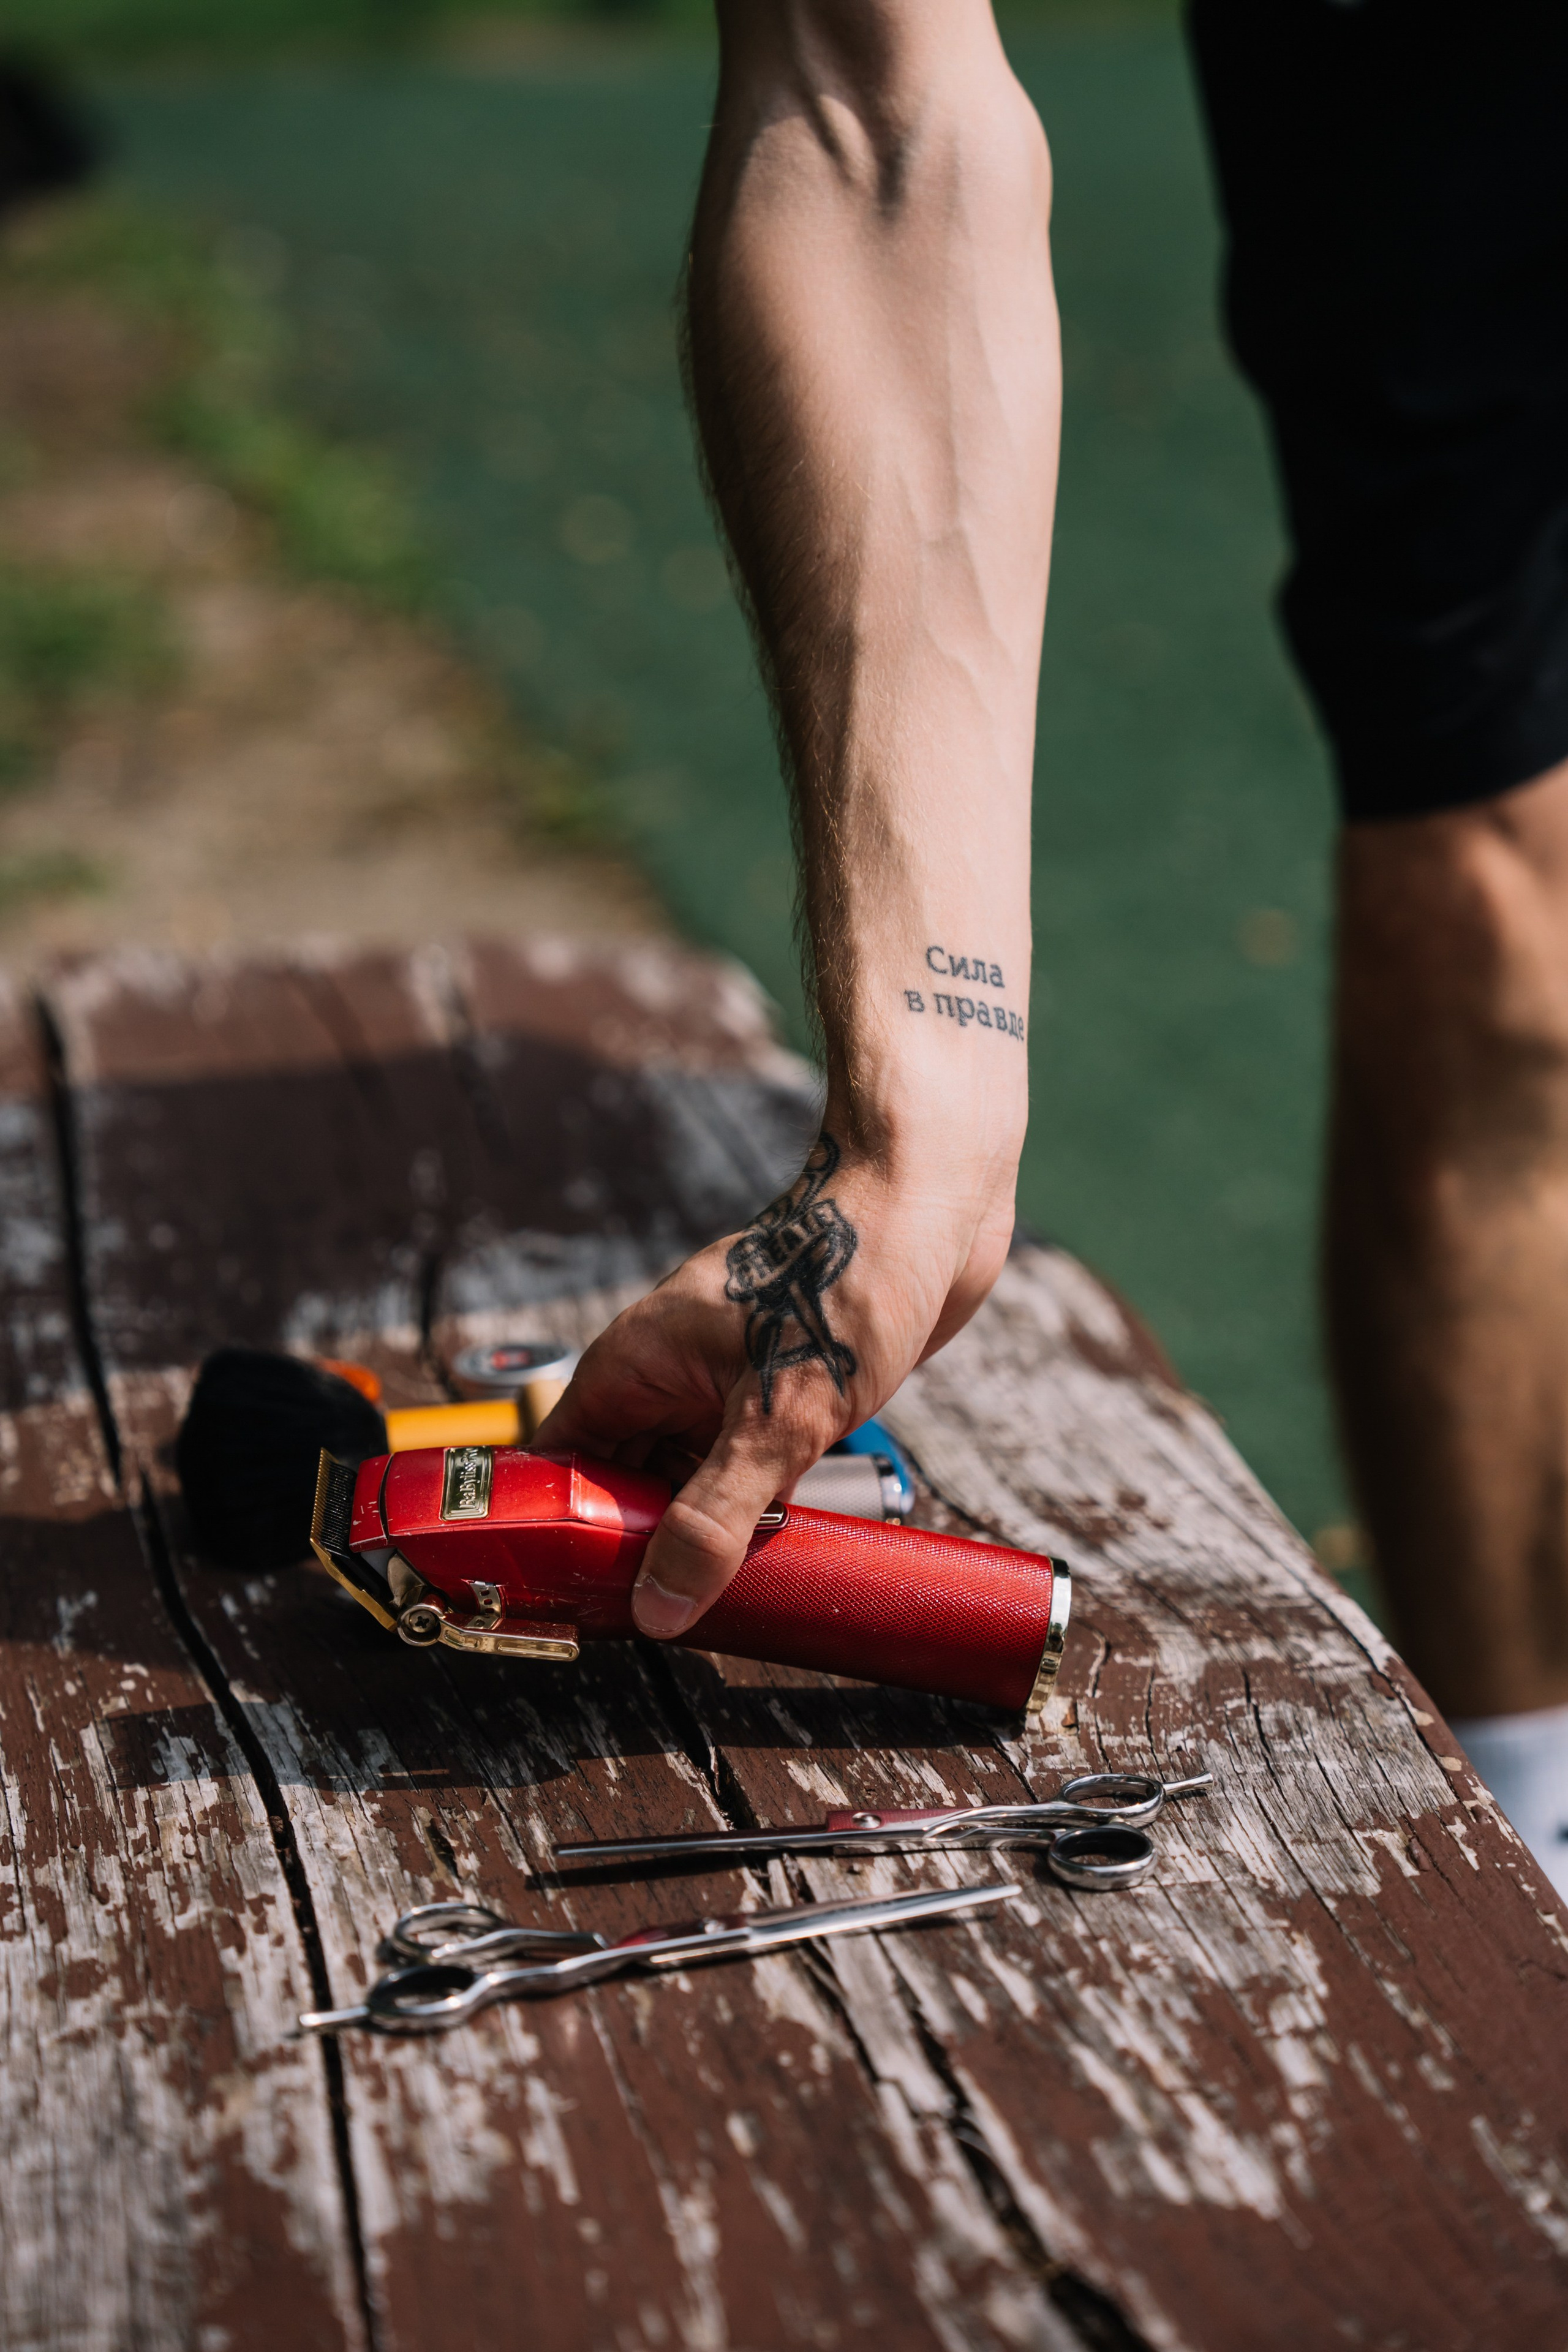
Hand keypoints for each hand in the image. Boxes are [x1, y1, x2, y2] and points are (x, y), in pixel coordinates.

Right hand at [530, 1126, 1017, 1635]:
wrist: (935, 1204)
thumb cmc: (851, 1272)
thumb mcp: (778, 1417)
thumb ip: (714, 1516)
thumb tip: (658, 1603)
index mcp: (636, 1360)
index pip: (559, 1461)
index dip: (555, 1532)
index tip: (570, 1599)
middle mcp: (671, 1371)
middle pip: (622, 1481)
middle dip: (636, 1549)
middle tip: (656, 1621)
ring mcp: (727, 1379)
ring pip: (688, 1479)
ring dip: (703, 1535)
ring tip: (716, 1604)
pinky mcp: (783, 1389)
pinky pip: (747, 1466)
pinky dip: (754, 1510)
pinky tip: (775, 1555)